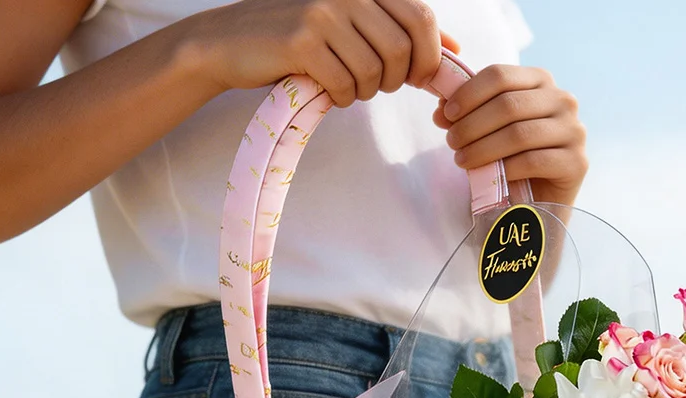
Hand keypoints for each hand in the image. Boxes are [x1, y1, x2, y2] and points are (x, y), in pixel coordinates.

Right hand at [194, 0, 457, 105]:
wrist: (231, 42)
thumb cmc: (300, 38)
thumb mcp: (354, 25)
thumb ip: (402, 31)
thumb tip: (454, 49)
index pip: (422, 18)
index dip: (428, 57)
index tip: (415, 76)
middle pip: (403, 50)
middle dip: (395, 80)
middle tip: (373, 83)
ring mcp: (323, 12)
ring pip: (375, 72)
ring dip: (363, 91)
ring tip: (342, 82)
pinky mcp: (302, 41)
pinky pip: (344, 86)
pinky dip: (338, 98)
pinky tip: (323, 89)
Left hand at [433, 65, 587, 206]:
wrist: (539, 205)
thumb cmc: (512, 162)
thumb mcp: (489, 132)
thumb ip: (469, 114)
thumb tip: (441, 108)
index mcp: (541, 81)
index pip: (500, 75)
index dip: (468, 93)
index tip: (447, 114)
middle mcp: (563, 100)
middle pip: (508, 104)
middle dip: (472, 125)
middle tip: (452, 142)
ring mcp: (574, 131)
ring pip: (518, 134)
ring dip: (482, 148)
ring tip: (461, 160)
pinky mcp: (577, 163)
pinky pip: (533, 162)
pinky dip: (505, 169)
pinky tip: (488, 176)